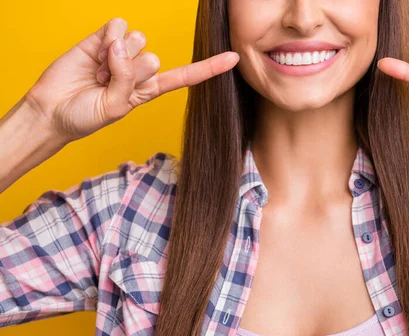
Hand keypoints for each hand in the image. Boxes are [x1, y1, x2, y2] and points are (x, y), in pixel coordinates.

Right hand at [23, 17, 238, 144]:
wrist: (53, 110)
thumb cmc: (86, 115)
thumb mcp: (116, 108)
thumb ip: (127, 81)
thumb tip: (122, 45)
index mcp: (149, 89)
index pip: (185, 76)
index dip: (209, 68)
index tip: (235, 58)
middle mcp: (140, 68)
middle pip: (154, 58)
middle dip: (130, 72)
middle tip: (108, 85)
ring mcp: (122, 52)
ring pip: (140, 40)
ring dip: (117, 57)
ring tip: (99, 73)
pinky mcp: (104, 37)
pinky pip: (120, 27)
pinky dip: (108, 39)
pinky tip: (95, 55)